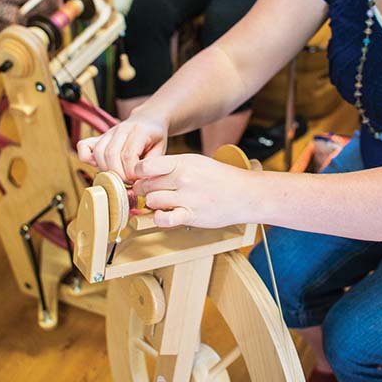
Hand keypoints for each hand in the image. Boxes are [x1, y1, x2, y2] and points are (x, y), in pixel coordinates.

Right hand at [76, 114, 167, 181]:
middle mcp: (122, 129)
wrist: (148, 119)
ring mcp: (109, 132)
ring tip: (117, 177)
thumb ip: (151, 165)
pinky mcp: (99, 137)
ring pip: (98, 152)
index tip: (136, 180)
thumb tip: (141, 182)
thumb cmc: (155, 137)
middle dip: (118, 174)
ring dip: (106, 170)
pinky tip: (98, 166)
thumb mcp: (161, 149)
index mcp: (139, 131)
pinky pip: (84, 146)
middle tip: (127, 182)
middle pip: (111, 154)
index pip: (128, 155)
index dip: (131, 172)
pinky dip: (86, 158)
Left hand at [132, 153, 253, 228]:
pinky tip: (166, 215)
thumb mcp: (196, 162)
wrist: (244, 194)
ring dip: (153, 204)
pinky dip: (160, 218)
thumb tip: (146, 171)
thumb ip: (172, 166)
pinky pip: (164, 219)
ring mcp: (187, 197)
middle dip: (145, 190)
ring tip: (163, 203)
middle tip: (151, 192)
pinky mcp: (191, 215)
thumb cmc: (220, 178)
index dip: (138, 173)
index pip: (146, 165)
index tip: (141, 177)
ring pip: (152, 201)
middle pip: (146, 185)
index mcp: (183, 162)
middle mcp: (183, 178)